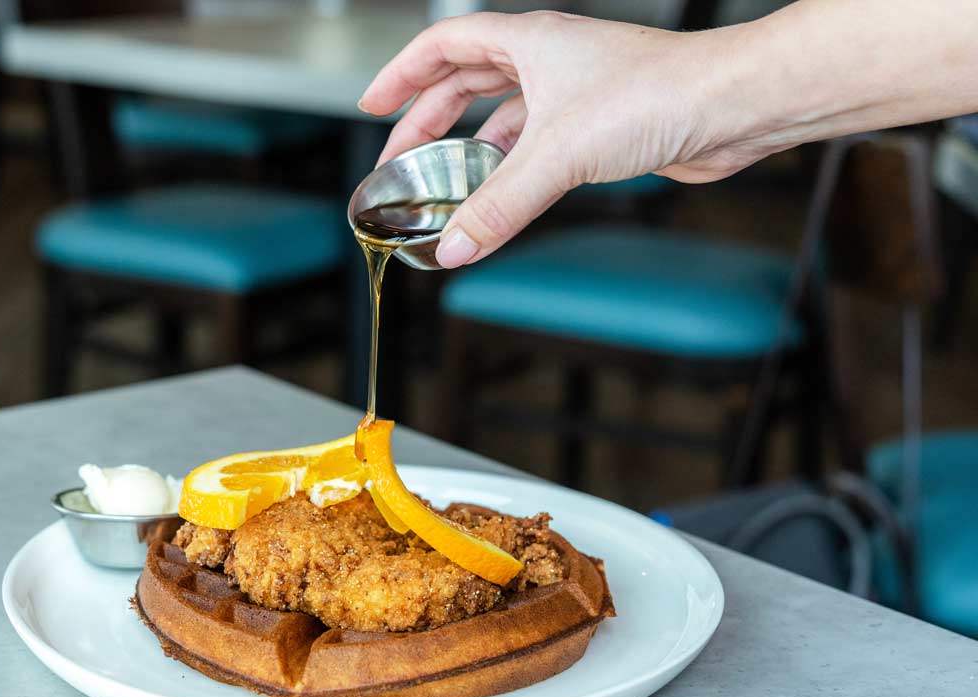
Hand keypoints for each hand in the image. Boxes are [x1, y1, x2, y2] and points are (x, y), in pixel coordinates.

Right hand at [359, 12, 767, 267]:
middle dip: (428, 120)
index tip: (373, 104)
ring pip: (503, 117)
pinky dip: (512, 172)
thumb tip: (456, 245)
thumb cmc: (660, 93)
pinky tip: (501, 196)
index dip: (402, 74)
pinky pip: (537, 148)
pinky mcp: (599, 128)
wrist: (732, 107)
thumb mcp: (559, 154)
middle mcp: (549, 62)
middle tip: (399, 156)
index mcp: (529, 41)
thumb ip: (500, 204)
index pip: (443, 46)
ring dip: (471, 149)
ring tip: (444, 183)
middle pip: (466, 83)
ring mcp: (574, 93)